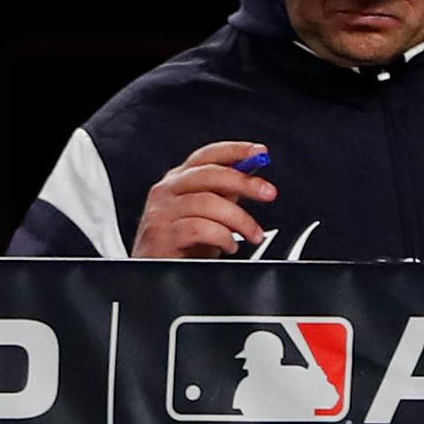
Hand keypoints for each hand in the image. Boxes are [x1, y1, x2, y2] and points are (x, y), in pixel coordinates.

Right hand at [132, 142, 276, 257]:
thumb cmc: (183, 242)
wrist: (154, 273)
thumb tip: (254, 176)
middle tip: (269, 193)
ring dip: (239, 220)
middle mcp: (166, 191)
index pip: (206, 156)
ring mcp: (161, 212)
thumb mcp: (208, 213)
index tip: (260, 152)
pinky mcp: (160, 236)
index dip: (234, 151)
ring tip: (253, 235)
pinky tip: (229, 246)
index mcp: (179, 181)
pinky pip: (198, 228)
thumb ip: (225, 193)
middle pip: (208, 175)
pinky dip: (221, 237)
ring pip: (207, 202)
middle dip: (244, 182)